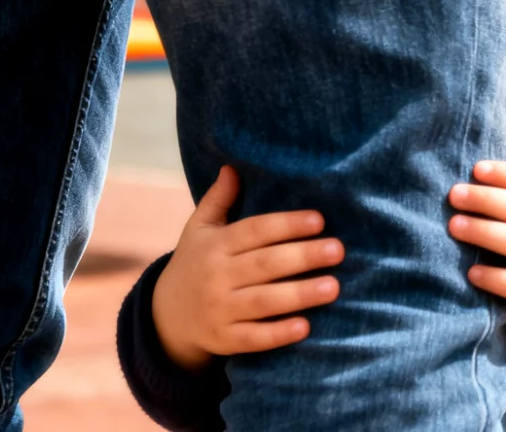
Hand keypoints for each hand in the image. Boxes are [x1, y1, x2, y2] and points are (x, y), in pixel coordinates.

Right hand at [151, 165, 342, 371]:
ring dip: (299, 295)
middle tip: (339, 250)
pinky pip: (253, 338)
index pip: (254, 231)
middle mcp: (215, 277)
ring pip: (262, 302)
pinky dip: (277, 335)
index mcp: (215, 245)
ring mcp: (218, 310)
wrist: (166, 316)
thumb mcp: (200, 229)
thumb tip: (232, 166)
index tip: (320, 220)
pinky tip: (306, 327)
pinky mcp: (223, 340)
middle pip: (264, 265)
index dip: (287, 225)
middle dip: (303, 257)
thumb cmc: (197, 263)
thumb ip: (219, 199)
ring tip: (334, 287)